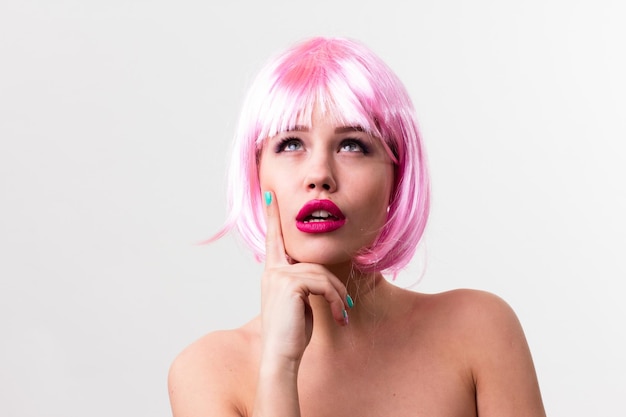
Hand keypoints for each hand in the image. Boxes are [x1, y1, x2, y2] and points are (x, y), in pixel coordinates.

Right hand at [260, 191, 348, 363]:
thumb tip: (320, 278)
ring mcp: (279, 276)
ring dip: (338, 297)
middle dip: (333, 286)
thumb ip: (304, 284)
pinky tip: (339, 317)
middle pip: (314, 263)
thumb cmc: (292, 333)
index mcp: (272, 273)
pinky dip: (336, 301)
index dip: (273, 217)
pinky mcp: (290, 283)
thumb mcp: (299, 303)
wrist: (280, 356)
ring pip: (322, 274)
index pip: (273, 240)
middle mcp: (272, 271)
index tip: (271, 195)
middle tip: (344, 307)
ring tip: (342, 316)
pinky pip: (324, 284)